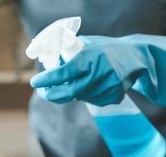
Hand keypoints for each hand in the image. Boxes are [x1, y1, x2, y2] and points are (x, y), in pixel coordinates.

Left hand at [30, 34, 165, 105]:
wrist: (133, 57)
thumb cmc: (102, 49)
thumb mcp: (85, 44)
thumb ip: (66, 51)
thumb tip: (45, 62)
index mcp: (89, 57)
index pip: (63, 72)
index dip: (47, 79)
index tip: (34, 82)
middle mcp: (99, 72)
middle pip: (68, 92)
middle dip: (51, 94)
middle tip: (43, 92)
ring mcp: (108, 86)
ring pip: (79, 97)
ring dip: (73, 92)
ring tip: (80, 79)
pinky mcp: (114, 96)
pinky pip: (91, 101)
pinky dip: (86, 95)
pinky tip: (93, 84)